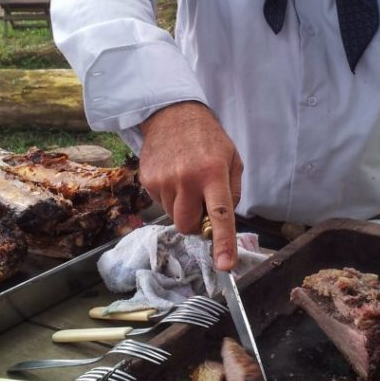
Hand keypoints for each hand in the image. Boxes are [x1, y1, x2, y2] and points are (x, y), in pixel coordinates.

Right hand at [139, 101, 242, 270]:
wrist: (173, 115)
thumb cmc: (208, 139)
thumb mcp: (232, 159)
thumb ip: (232, 192)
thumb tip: (223, 222)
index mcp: (213, 174)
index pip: (220, 215)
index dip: (223, 243)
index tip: (225, 265)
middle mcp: (186, 179)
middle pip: (187, 225)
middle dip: (195, 223)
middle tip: (201, 202)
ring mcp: (163, 181)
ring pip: (173, 217)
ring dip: (182, 208)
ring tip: (186, 182)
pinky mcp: (147, 180)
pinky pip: (161, 203)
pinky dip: (169, 197)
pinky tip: (173, 176)